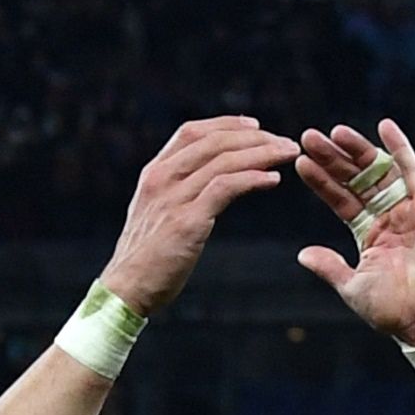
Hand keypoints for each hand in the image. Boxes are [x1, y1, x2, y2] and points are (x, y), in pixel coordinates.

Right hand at [98, 116, 298, 317]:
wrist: (126, 289)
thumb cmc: (147, 259)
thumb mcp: (157, 215)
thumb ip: (176, 194)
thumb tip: (205, 185)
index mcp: (154, 173)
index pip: (191, 133)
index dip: (226, 125)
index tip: (255, 126)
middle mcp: (161, 178)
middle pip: (213, 142)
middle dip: (254, 137)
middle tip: (285, 142)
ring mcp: (173, 198)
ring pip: (224, 161)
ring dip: (262, 153)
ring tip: (288, 154)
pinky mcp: (187, 221)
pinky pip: (225, 188)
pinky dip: (252, 179)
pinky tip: (273, 179)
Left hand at [294, 119, 414, 348]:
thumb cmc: (393, 311)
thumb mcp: (352, 286)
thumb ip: (329, 267)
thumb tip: (302, 254)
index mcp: (370, 235)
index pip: (341, 200)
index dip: (322, 182)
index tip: (300, 163)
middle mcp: (389, 218)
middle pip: (357, 180)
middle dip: (333, 159)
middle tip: (308, 137)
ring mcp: (410, 211)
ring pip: (380, 171)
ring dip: (358, 150)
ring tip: (334, 132)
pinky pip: (414, 172)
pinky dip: (401, 148)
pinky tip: (385, 126)